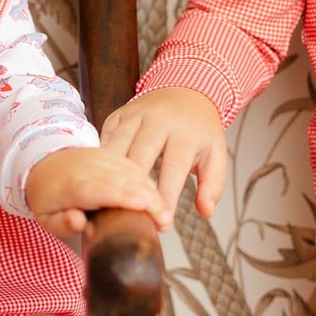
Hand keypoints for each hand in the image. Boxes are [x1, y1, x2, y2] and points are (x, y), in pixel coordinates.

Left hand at [25, 146, 170, 239]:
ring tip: (165, 212)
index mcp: (70, 185)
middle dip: (146, 197)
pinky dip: (147, 180)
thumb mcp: (45, 218)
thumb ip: (61, 223)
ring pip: (131, 170)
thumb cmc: (46, 196)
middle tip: (164, 220)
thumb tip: (78, 222)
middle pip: (121, 180)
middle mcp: (88, 168)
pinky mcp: (111, 154)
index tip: (142, 205)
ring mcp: (101, 158)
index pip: (98, 189)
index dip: (121, 196)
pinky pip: (133, 164)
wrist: (43, 163)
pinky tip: (157, 196)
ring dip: (151, 190)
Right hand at [100, 87, 227, 221]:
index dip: (166, 197)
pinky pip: (105, 139)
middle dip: (134, 189)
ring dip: (112, 176)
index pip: (173, 168)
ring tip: (112, 204)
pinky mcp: (118, 115)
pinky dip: (101, 161)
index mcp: (184, 132)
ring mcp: (134, 115)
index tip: (162, 224)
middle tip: (132, 219)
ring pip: (117, 148)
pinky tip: (99, 182)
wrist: (185, 92)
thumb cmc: (199, 130)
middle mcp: (158, 120)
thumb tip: (205, 211)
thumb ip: (212, 185)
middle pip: (140, 157)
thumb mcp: (216, 154)